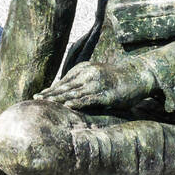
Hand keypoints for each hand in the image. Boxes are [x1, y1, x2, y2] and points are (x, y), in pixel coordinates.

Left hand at [36, 56, 159, 110]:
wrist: (139, 75)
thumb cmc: (117, 79)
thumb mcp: (97, 75)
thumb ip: (83, 81)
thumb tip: (67, 93)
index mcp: (85, 68)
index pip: (64, 80)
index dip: (51, 89)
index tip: (37, 95)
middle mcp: (90, 74)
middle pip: (66, 86)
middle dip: (50, 94)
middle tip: (35, 99)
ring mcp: (98, 83)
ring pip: (74, 92)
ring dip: (59, 98)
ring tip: (45, 103)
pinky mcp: (107, 94)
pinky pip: (89, 99)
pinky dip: (77, 102)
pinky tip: (67, 105)